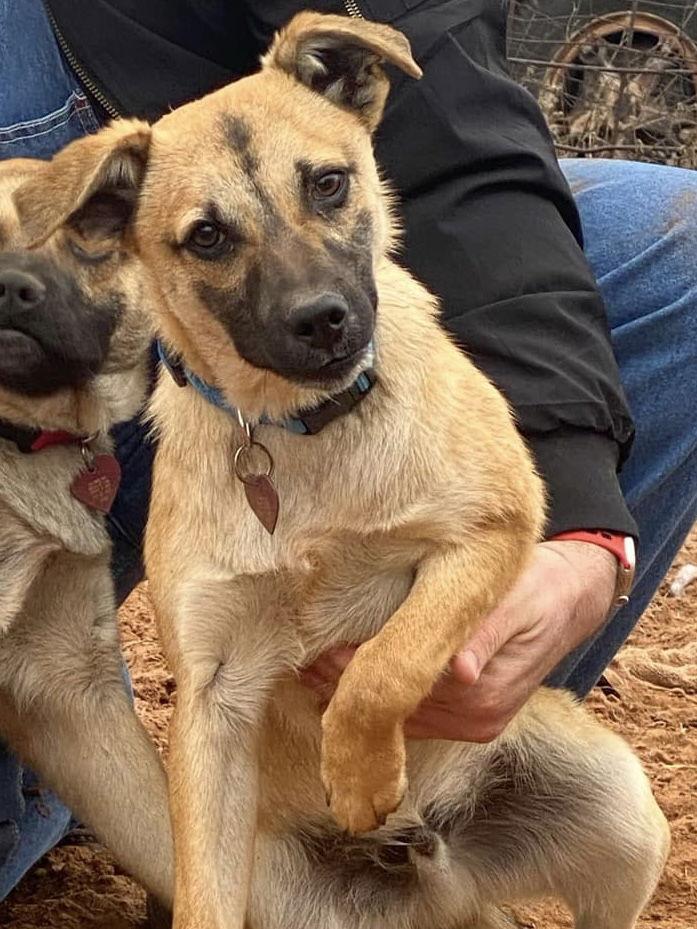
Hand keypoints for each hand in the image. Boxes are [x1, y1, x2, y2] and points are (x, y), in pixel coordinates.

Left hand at [301, 540, 615, 742]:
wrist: (573, 596)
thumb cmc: (541, 589)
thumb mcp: (516, 601)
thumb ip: (486, 633)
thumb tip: (462, 668)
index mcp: (483, 693)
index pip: (405, 689)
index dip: (358, 673)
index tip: (320, 654)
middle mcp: (476, 718)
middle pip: (398, 711)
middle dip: (348, 689)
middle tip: (303, 663)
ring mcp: (475, 722)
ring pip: (402, 717)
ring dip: (361, 697)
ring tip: (315, 671)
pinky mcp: (474, 714)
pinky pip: (418, 714)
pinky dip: (385, 698)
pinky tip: (354, 678)